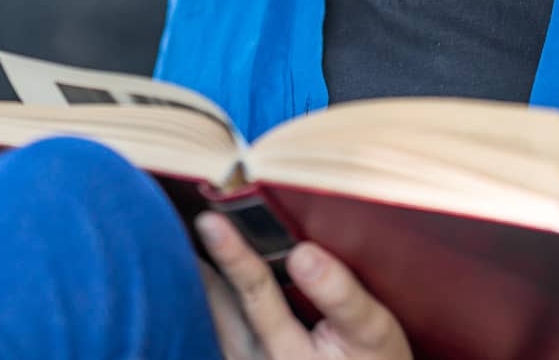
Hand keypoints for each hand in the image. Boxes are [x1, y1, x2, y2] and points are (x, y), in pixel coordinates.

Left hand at [194, 211, 412, 359]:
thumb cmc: (373, 359)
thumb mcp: (371, 331)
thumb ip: (339, 294)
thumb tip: (303, 253)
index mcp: (288, 354)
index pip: (254, 292)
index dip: (232, 253)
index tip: (210, 221)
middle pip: (218, 303)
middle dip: (202, 260)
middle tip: (185, 214)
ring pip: (211, 315)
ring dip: (202, 278)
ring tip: (191, 235)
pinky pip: (215, 327)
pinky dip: (211, 296)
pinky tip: (209, 270)